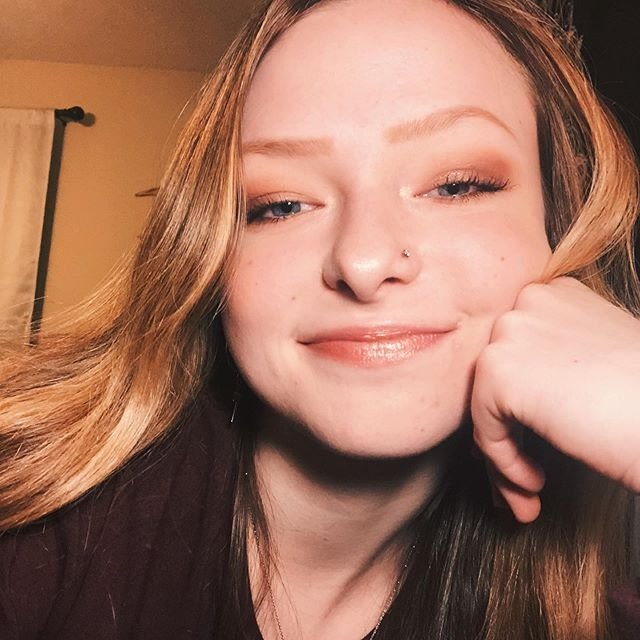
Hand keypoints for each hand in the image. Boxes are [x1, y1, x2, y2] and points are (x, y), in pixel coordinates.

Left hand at [471, 277, 639, 522]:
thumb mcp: (598, 359)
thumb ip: (553, 360)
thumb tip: (522, 394)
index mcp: (556, 294)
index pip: (517, 352)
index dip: (524, 403)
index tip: (538, 439)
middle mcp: (529, 302)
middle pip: (497, 379)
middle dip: (508, 433)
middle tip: (526, 476)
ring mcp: (511, 332)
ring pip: (485, 406)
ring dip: (504, 457)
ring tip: (528, 488)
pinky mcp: (498, 371)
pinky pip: (484, 429)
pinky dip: (505, 463)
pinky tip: (536, 480)